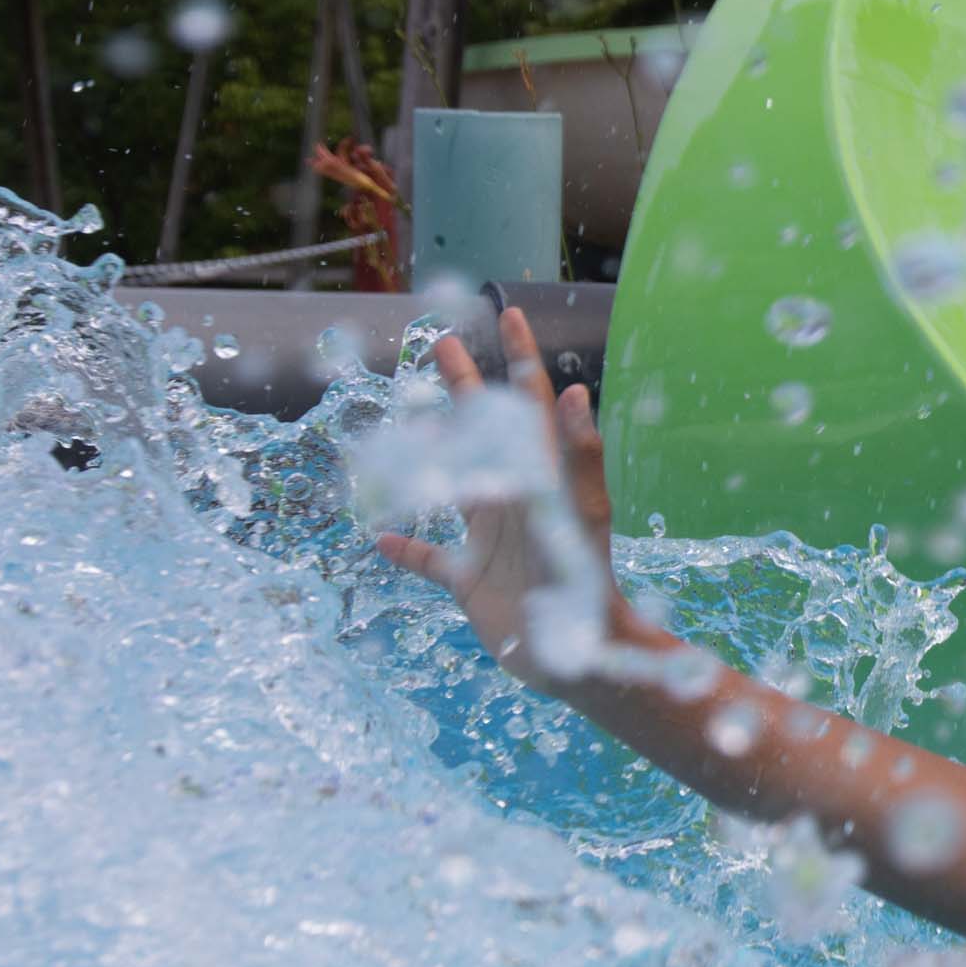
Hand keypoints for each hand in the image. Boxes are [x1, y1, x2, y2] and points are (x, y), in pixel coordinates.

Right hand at [376, 307, 652, 690]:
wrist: (579, 653)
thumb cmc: (584, 583)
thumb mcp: (579, 514)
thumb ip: (577, 456)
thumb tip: (576, 392)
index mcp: (538, 476)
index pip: (529, 403)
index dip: (520, 357)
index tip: (510, 313)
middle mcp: (513, 498)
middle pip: (484, 431)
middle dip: (464, 384)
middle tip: (442, 341)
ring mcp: (491, 539)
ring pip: (455, 484)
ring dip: (431, 454)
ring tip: (408, 427)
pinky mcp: (472, 582)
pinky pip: (432, 560)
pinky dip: (408, 549)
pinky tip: (381, 538)